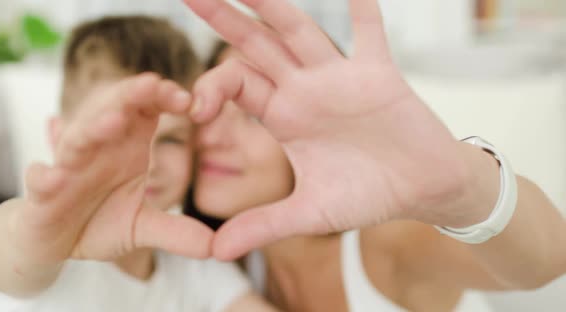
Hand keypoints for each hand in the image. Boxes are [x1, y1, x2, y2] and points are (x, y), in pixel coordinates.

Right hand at [14, 74, 212, 265]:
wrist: (57, 244)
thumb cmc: (100, 221)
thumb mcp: (143, 227)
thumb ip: (177, 232)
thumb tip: (216, 247)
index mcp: (127, 145)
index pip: (146, 109)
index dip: (163, 99)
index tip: (189, 100)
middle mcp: (98, 148)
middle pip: (112, 111)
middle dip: (131, 96)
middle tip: (153, 84)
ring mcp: (68, 169)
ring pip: (77, 140)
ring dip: (93, 129)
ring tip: (113, 123)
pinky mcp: (42, 195)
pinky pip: (39, 181)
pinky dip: (44, 176)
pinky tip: (51, 177)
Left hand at [185, 0, 486, 259]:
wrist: (420, 189)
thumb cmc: (368, 195)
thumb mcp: (310, 213)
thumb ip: (263, 225)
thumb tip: (215, 252)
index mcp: (284, 116)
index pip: (237, 85)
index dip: (211, 87)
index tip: (195, 108)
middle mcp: (305, 90)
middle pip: (257, 46)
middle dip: (226, 18)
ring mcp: (339, 78)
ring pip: (299, 31)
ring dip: (273, 5)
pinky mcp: (379, 74)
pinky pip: (369, 33)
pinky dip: (362, 9)